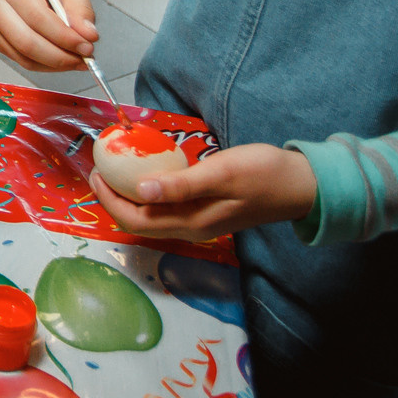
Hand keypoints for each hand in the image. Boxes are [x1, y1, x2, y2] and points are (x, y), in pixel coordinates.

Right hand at [0, 0, 97, 70]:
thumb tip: (88, 37)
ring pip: (23, 56)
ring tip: (76, 60)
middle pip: (25, 41)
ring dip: (54, 64)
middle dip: (59, 56)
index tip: (88, 47)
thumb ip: (82, 9)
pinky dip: (44, 65)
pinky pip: (20, 60)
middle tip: (84, 59)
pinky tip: (61, 59)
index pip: (36, 16)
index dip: (64, 37)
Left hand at [89, 143, 316, 240]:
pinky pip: (168, 208)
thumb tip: (140, 191)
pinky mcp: (207, 211)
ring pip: (153, 215)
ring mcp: (200, 222)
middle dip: (113, 199)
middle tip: (100, 169)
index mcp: (192, 222)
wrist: (301, 185)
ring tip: (117, 169)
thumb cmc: (263, 174)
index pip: (136, 220)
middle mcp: (192, 228)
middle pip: (140, 221)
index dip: (110, 200)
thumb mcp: (220, 173)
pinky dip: (150, 193)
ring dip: (130, 196)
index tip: (96, 172)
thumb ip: (181, 184)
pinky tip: (149, 172)